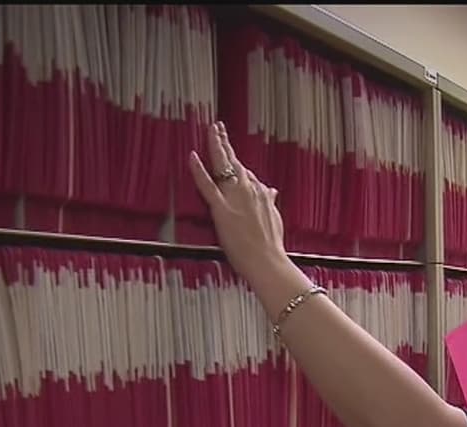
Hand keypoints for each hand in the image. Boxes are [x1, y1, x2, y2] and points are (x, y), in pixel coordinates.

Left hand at [188, 121, 287, 279]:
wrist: (268, 261)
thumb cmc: (271, 246)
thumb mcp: (275, 219)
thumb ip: (270, 202)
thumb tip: (272, 190)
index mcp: (261, 193)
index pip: (247, 173)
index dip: (237, 164)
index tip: (231, 155)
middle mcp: (249, 190)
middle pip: (235, 161)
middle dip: (226, 143)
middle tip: (218, 127)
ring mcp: (235, 197)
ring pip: (223, 166)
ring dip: (216, 146)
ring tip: (210, 130)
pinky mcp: (221, 208)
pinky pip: (207, 185)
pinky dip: (198, 170)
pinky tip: (191, 156)